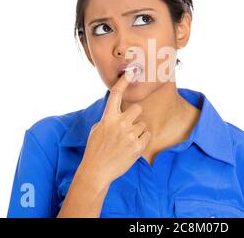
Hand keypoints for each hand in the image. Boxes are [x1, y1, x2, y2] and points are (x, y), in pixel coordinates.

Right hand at [79, 68, 150, 187]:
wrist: (97, 171)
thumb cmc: (96, 149)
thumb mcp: (98, 129)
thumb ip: (109, 118)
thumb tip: (119, 110)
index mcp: (108, 118)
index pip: (116, 95)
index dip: (123, 82)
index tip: (131, 72)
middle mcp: (120, 124)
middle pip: (137, 108)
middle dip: (135, 115)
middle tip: (128, 125)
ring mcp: (130, 135)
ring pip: (143, 123)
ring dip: (138, 130)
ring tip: (127, 140)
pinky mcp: (138, 146)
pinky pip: (147, 134)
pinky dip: (142, 139)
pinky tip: (132, 146)